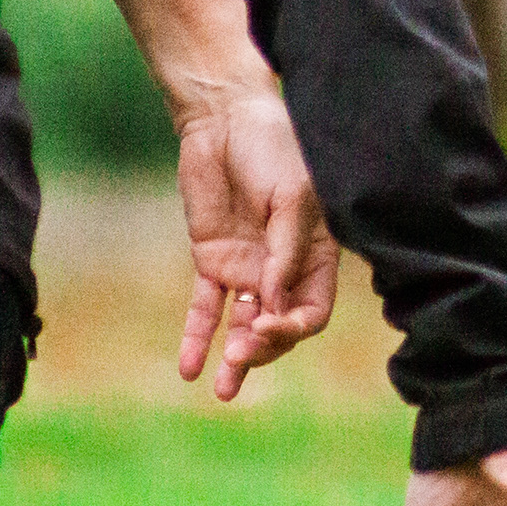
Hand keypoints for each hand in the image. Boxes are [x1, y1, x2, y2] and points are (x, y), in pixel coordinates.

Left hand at [172, 89, 339, 400]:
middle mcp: (283, 269)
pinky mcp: (212, 262)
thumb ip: (286, 250)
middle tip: (242, 355)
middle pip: (279, 325)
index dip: (294, 326)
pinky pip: (204, 308)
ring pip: (243, 326)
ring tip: (223, 387)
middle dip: (264, 346)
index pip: (313, 310)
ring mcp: (247, 269)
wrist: (225, 118)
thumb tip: (273, 304)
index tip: (268, 322)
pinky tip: (189, 368)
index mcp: (317, 253)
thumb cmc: (273, 147)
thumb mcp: (291, 196)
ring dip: (237, 358)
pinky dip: (197, 337)